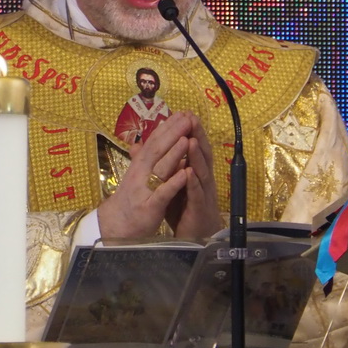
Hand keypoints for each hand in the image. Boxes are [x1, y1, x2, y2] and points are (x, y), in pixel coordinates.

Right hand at [98, 113, 199, 240]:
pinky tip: (184, 173)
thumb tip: (144, 140)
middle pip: (157, 150)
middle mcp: (140, 173)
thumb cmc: (130, 199)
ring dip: (174, 153)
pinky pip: (163, 193)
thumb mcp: (136, 176)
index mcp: (139, 165)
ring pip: (160, 168)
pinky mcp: (149, 206)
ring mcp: (144, 189)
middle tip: (187, 119)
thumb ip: (142, 159)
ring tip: (186, 139)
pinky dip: (173, 182)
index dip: (167, 127)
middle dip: (173, 134)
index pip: (153, 142)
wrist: (116, 226)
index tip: (180, 114)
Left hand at [165, 117, 224, 239]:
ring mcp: (202, 193)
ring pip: (201, 172)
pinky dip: (193, 183)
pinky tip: (189, 173)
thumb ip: (163, 166)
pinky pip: (196, 194)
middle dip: (197, 135)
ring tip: (191, 140)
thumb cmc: (183, 208)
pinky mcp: (198, 208)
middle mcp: (201, 179)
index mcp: (194, 171)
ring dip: (196, 156)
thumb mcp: (170, 184)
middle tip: (192, 117)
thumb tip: (145, 149)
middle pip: (201, 154)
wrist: (194, 235)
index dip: (189, 131)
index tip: (184, 112)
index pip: (193, 147)